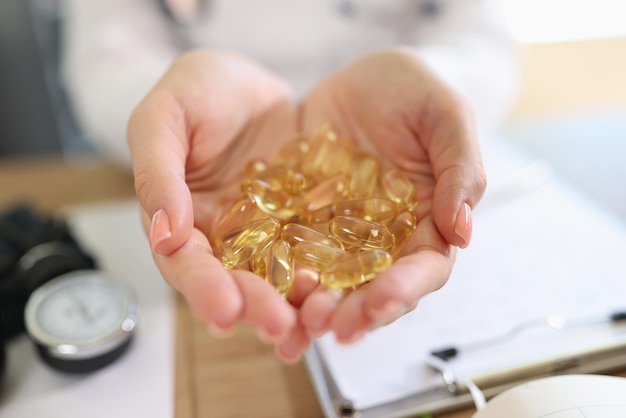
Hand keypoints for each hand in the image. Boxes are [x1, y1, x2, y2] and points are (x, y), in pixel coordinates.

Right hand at [127, 50, 310, 359]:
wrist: (252, 83)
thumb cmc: (198, 91)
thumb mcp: (164, 116)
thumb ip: (157, 172)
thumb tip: (164, 234)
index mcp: (182, 220)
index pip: (187, 263)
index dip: (203, 288)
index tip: (225, 310)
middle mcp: (225, 238)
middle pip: (237, 281)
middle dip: (256, 307)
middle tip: (278, 326)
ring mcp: (269, 233)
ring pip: (280, 277)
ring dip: (295, 306)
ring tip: (312, 326)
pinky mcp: (306, 223)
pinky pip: (319, 252)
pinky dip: (329, 275)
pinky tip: (345, 294)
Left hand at [297, 48, 486, 342]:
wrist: (365, 78)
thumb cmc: (416, 93)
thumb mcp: (446, 116)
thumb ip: (460, 169)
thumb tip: (463, 230)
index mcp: (426, 222)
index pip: (424, 268)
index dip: (406, 288)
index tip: (383, 301)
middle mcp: (384, 239)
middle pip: (375, 288)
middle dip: (356, 311)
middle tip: (332, 324)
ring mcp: (341, 233)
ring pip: (331, 280)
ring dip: (316, 304)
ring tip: (298, 318)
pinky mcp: (303, 220)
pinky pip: (291, 250)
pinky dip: (280, 272)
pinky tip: (264, 286)